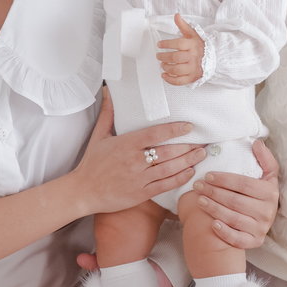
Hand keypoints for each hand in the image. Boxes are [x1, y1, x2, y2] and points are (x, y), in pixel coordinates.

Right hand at [74, 87, 206, 213]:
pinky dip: (179, 179)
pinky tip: (189, 172)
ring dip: (188, 161)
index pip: (155, 134)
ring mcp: (139, 179)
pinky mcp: (141, 193)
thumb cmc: (91, 163)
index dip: (174, 130)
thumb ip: (108, 114)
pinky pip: (164, 185)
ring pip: (169, 169)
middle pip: (168, 152)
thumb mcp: (99, 136)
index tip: (188, 126)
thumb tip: (109, 92)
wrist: (83, 191)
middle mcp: (134, 161)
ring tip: (201, 155)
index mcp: (126, 144)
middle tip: (203, 142)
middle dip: (188, 147)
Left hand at [157, 14, 204, 84]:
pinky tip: (164, 75)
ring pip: (177, 69)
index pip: (178, 44)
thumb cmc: (200, 46)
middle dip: (164, 57)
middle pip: (176, 57)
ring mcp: (193, 69)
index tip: (159, 44)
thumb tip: (176, 15)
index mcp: (193, 45)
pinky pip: (179, 81)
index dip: (167, 44)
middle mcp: (193, 57)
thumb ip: (183, 26)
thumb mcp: (193, 34)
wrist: (214, 58)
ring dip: (166, 67)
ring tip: (162, 64)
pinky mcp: (192, 78)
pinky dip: (170, 80)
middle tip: (158, 55)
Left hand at [196, 137, 279, 248]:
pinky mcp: (255, 241)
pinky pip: (238, 239)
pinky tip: (212, 224)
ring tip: (199, 200)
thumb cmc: (260, 192)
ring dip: (214, 209)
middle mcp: (267, 212)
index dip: (224, 179)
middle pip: (236, 202)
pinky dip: (225, 232)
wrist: (262, 218)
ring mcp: (261, 228)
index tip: (208, 175)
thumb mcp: (267, 174)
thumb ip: (264, 158)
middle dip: (214, 193)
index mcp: (270, 193)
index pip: (244, 184)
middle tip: (198, 185)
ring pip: (234, 219)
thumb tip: (256, 143)